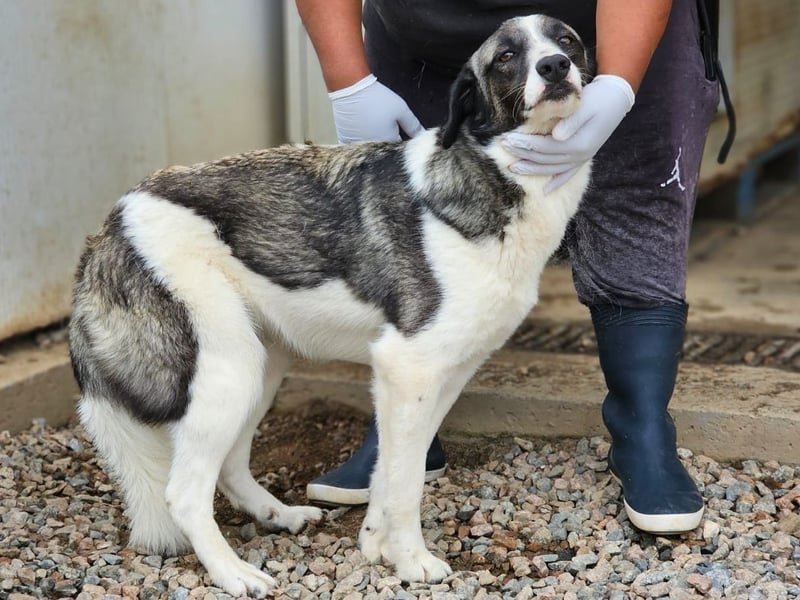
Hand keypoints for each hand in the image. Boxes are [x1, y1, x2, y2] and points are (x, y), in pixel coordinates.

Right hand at [329, 74, 423, 143]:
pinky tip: (361, 131)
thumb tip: (424, 136)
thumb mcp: (401, 109)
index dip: (401, 140)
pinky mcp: (345, 140)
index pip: (399, 149)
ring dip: (372, 143)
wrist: (351, 88)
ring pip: (368, 150)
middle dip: (387, 143)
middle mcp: (372, 148)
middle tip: (384, 125)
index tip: (400, 130)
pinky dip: (358, 144)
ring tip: (372, 125)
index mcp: (388, 142)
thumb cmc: (376, 97)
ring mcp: (356, 146)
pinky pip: (353, 148)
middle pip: (383, 152)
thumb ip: (413, 125)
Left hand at [502, 74, 634, 191]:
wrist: (618, 97)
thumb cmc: (600, 98)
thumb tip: (556, 136)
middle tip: (504, 147)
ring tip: (513, 168)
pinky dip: (557, 183)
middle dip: (523, 154)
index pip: (545, 147)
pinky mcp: (584, 157)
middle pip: (545, 159)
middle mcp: (580, 156)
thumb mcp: (586, 105)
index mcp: (578, 143)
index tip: (508, 139)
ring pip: (552, 169)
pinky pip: (568, 174)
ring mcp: (582, 158)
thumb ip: (571, 121)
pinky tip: (545, 192)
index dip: (526, 144)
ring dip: (532, 169)